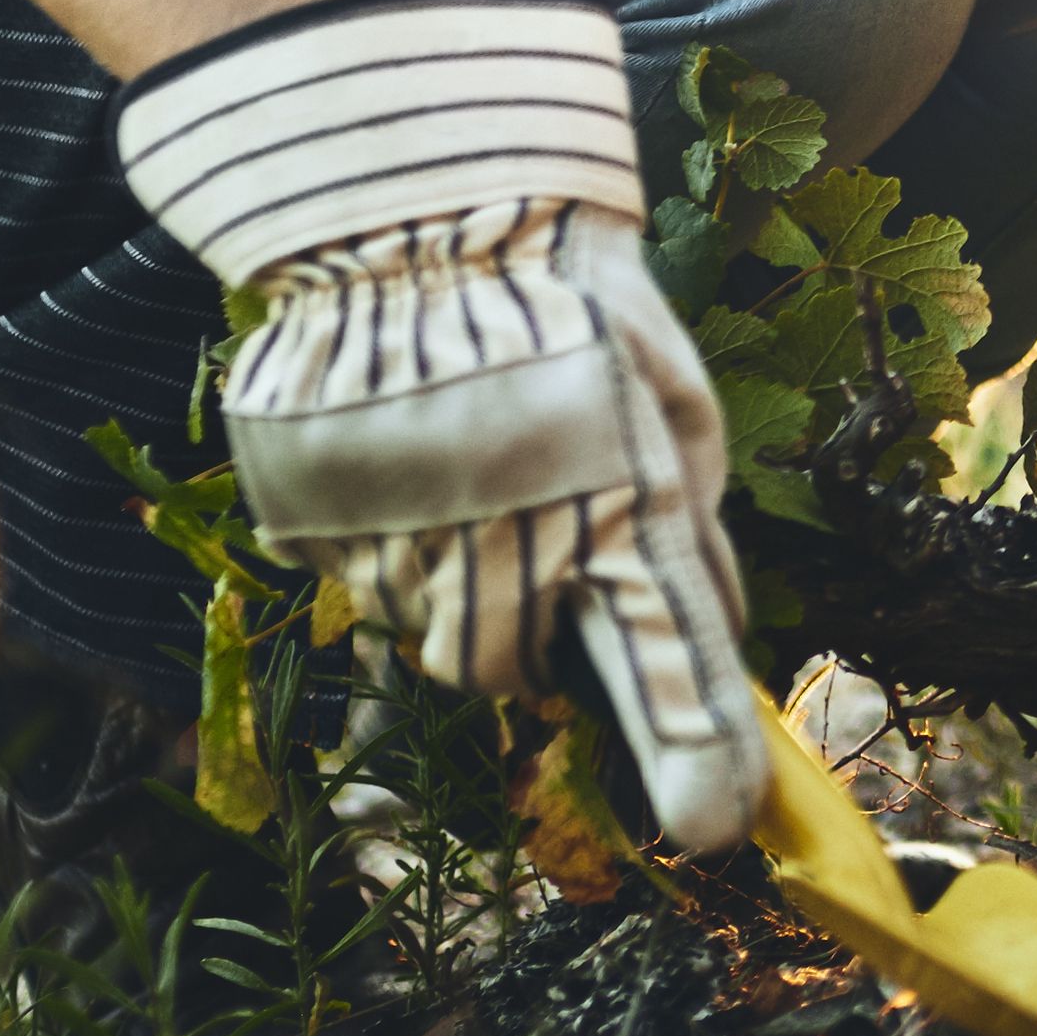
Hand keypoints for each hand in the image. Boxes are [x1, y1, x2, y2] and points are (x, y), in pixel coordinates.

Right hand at [112, 0, 762, 850]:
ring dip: (455, 590)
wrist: (410, 207)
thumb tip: (722, 622)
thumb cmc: (564, 292)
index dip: (694, 747)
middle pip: (515, 670)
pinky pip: (357, 585)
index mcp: (616, 500)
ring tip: (467, 474)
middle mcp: (505, 540)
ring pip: (430, 636)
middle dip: (535, 632)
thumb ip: (690, 519)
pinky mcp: (314, 526)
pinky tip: (404, 460)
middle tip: (534, 528)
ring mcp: (397, 541)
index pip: (669, 655)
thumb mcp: (666, 390)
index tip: (713, 829)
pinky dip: (385, 549)